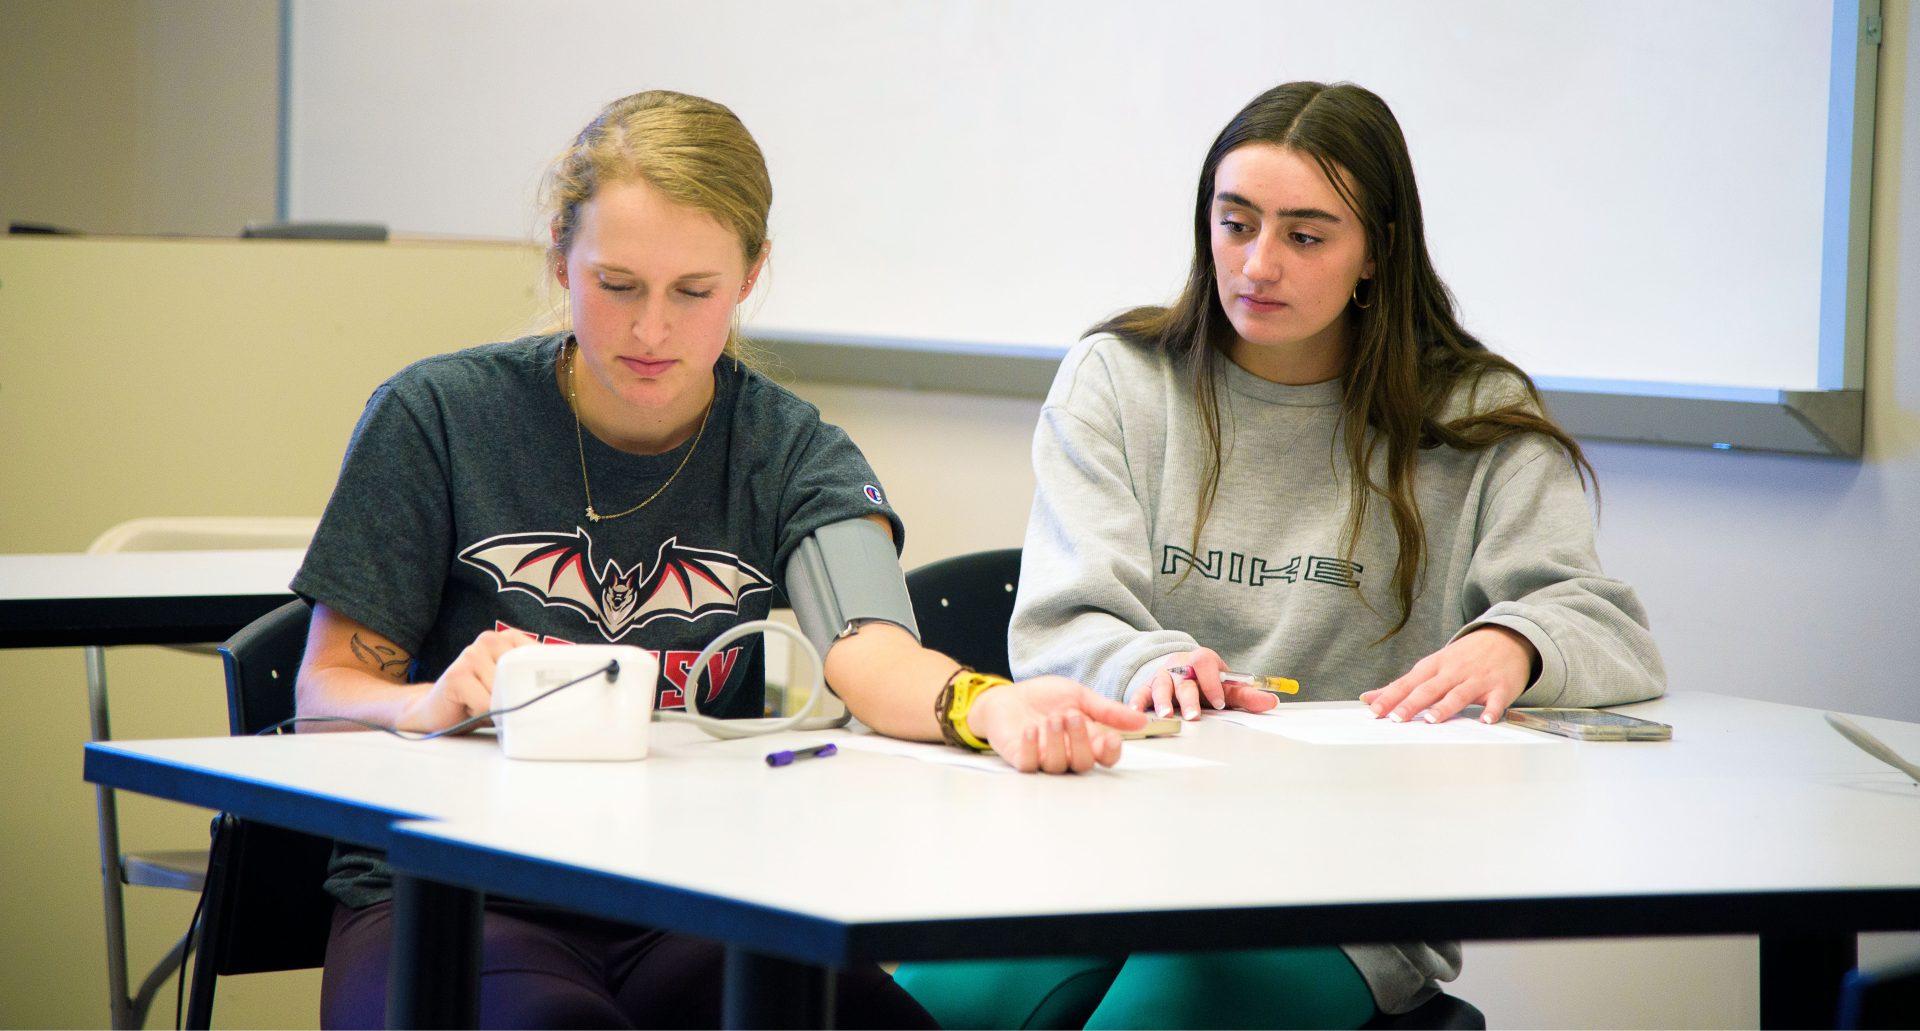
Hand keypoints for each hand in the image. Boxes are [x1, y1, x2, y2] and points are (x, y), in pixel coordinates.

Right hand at [397, 628, 534, 732]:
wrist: (436, 711)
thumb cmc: (479, 699)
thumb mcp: (512, 686)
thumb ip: (532, 680)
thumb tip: (567, 690)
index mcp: (509, 639)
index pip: (541, 658)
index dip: (544, 682)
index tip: (545, 695)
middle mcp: (491, 639)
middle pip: (523, 677)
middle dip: (517, 699)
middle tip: (503, 704)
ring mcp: (472, 654)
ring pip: (505, 692)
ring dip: (497, 708)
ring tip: (483, 704)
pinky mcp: (457, 674)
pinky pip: (486, 704)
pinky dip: (483, 715)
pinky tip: (469, 708)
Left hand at [965, 675, 1148, 773]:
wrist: (1008, 696)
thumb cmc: (1044, 698)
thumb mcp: (1079, 696)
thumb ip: (1107, 710)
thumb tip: (1141, 720)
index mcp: (1086, 740)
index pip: (1105, 758)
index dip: (1111, 753)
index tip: (1111, 739)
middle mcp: (1067, 754)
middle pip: (1083, 764)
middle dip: (1080, 741)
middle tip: (1071, 716)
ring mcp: (1043, 759)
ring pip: (1057, 765)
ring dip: (1056, 741)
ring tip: (1051, 718)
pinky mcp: (1021, 759)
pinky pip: (1029, 765)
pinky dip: (1031, 748)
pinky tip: (1030, 730)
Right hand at [1127, 648, 1279, 720]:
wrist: (1181, 670)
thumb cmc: (1206, 681)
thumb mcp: (1226, 686)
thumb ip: (1247, 695)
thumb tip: (1272, 702)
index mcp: (1202, 660)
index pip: (1206, 665)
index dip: (1213, 684)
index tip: (1219, 704)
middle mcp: (1180, 665)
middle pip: (1183, 680)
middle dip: (1188, 698)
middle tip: (1193, 716)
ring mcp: (1162, 675)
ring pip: (1160, 685)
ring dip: (1162, 701)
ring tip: (1165, 715)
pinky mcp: (1147, 686)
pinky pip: (1141, 692)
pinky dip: (1137, 702)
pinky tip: (1136, 712)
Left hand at [1360, 626, 1535, 724]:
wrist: (1507, 638)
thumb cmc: (1464, 657)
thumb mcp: (1432, 665)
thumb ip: (1402, 685)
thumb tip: (1368, 698)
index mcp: (1433, 666)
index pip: (1406, 683)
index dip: (1389, 698)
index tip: (1374, 712)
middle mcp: (1453, 672)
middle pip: (1429, 689)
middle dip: (1411, 704)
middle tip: (1397, 719)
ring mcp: (1477, 679)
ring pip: (1458, 694)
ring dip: (1445, 707)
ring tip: (1431, 720)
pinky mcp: (1500, 687)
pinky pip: (1496, 700)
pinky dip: (1491, 710)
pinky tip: (1486, 720)